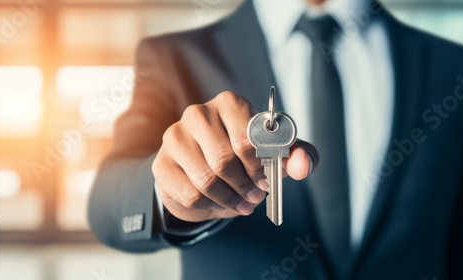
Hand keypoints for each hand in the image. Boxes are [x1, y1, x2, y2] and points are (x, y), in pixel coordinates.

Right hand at [152, 91, 318, 221]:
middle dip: (245, 186)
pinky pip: (190, 194)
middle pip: (224, 160)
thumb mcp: (274, 155)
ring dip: (230, 198)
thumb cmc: (242, 159)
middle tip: (255, 195)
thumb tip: (301, 165)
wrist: (203, 175)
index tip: (267, 180)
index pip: (247, 138)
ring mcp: (175, 137)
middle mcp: (198, 114)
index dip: (261, 166)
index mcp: (229, 104)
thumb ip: (295, 156)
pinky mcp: (161, 164)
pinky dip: (211, 206)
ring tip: (242, 202)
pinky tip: (220, 203)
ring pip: (206, 180)